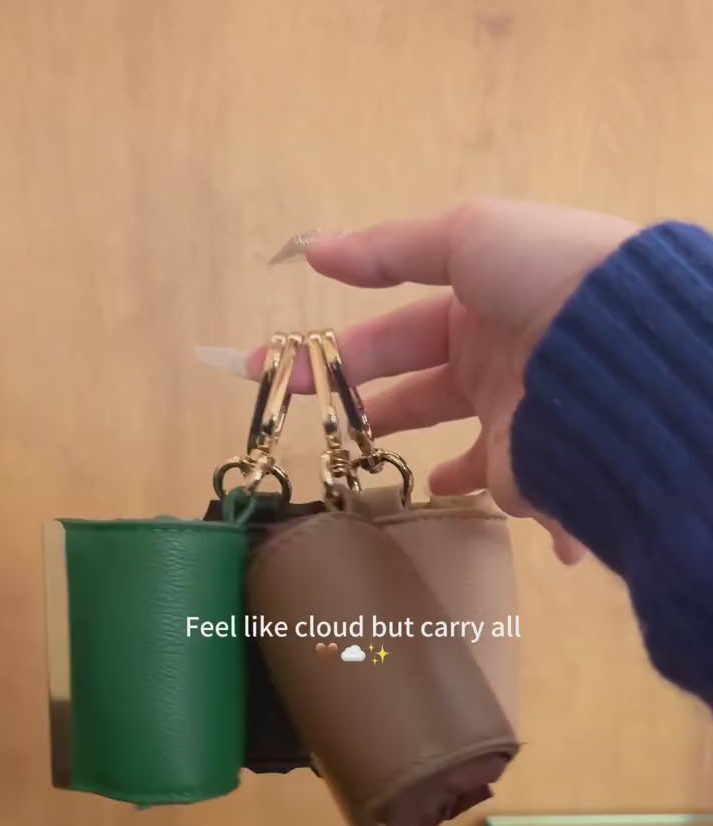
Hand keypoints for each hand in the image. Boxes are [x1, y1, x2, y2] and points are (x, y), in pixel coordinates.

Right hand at [250, 199, 637, 562]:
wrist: (617, 343)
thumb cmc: (540, 278)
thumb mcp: (464, 237)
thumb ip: (387, 249)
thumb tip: (313, 250)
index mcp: (481, 310)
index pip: (397, 334)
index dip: (336, 353)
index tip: (279, 375)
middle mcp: (500, 368)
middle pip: (420, 394)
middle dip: (364, 410)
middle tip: (307, 428)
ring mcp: (520, 423)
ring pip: (466, 454)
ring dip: (436, 467)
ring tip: (393, 477)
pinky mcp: (537, 474)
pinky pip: (516, 500)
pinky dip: (510, 516)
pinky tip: (470, 516)